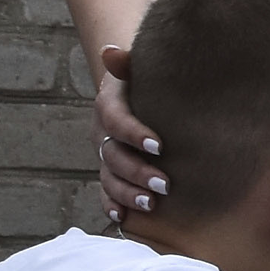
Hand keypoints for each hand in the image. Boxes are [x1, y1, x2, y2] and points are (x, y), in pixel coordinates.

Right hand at [93, 46, 162, 219]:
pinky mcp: (111, 171)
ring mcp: (106, 154)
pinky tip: (121, 219)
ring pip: (109, 178)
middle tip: (166, 185)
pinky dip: (111, 206)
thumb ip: (128, 62)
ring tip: (151, 204)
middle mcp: (103, 133)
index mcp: (109, 105)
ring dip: (127, 193)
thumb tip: (111, 51)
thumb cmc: (149, 78)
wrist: (143, 91)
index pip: (116, 120)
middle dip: (137, 172)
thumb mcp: (142, 66)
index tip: (160, 146)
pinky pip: (106, 192)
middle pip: (113, 156)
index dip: (134, 134)